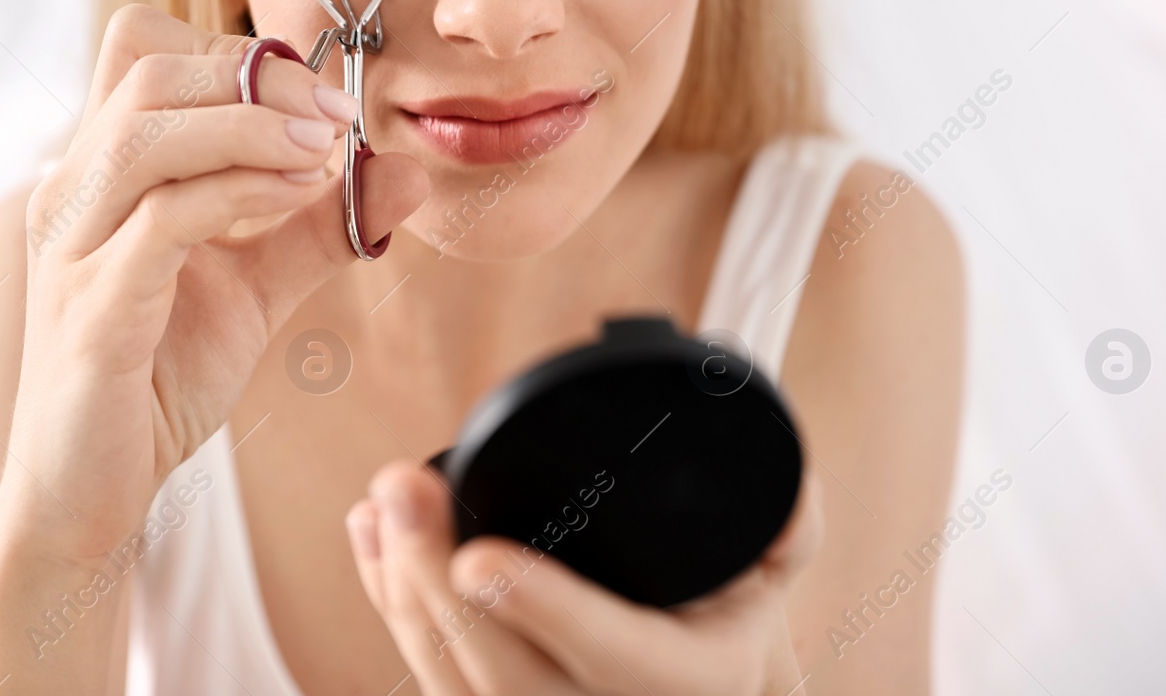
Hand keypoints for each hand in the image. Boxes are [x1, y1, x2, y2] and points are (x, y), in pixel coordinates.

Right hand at [0, 4, 427, 565]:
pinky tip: (297, 193)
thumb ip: (318, 227)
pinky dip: (238, 189)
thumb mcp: (255, 288)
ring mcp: (73, 248)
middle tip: (336, 113)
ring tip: (325, 147)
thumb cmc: (155, 381)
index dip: (238, 51)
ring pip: (146, 131)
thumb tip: (404, 173)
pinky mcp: (90, 311)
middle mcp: (72, 193)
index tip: (321, 96)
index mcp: (101, 173)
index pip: (145, 47)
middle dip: (256, 73)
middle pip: (146, 67)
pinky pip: (161, 218)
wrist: (88, 493)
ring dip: (251, 123)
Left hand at [345, 461, 821, 695]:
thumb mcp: (771, 585)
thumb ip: (786, 530)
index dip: (543, 607)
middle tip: (401, 489)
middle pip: (502, 673)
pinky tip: (371, 539)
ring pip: (453, 683)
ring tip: (380, 504)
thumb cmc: (724, 634)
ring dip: (399, 591)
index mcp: (686, 685)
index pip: (612, 655)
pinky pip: (432, 677)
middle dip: (433, 581)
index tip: (479, 555)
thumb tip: (794, 489)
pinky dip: (391, 608)